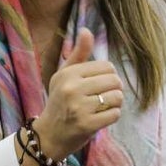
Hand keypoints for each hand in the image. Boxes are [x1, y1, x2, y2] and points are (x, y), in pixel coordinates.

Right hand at [31, 28, 123, 163]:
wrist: (48, 135)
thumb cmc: (59, 101)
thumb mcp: (64, 75)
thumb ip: (78, 54)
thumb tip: (86, 30)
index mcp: (68, 74)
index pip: (107, 67)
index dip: (108, 76)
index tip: (99, 84)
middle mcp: (72, 88)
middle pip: (114, 81)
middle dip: (114, 89)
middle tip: (103, 97)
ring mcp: (79, 107)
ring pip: (117, 97)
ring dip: (115, 103)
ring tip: (103, 107)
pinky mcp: (86, 125)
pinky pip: (115, 114)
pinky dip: (112, 116)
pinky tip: (101, 118)